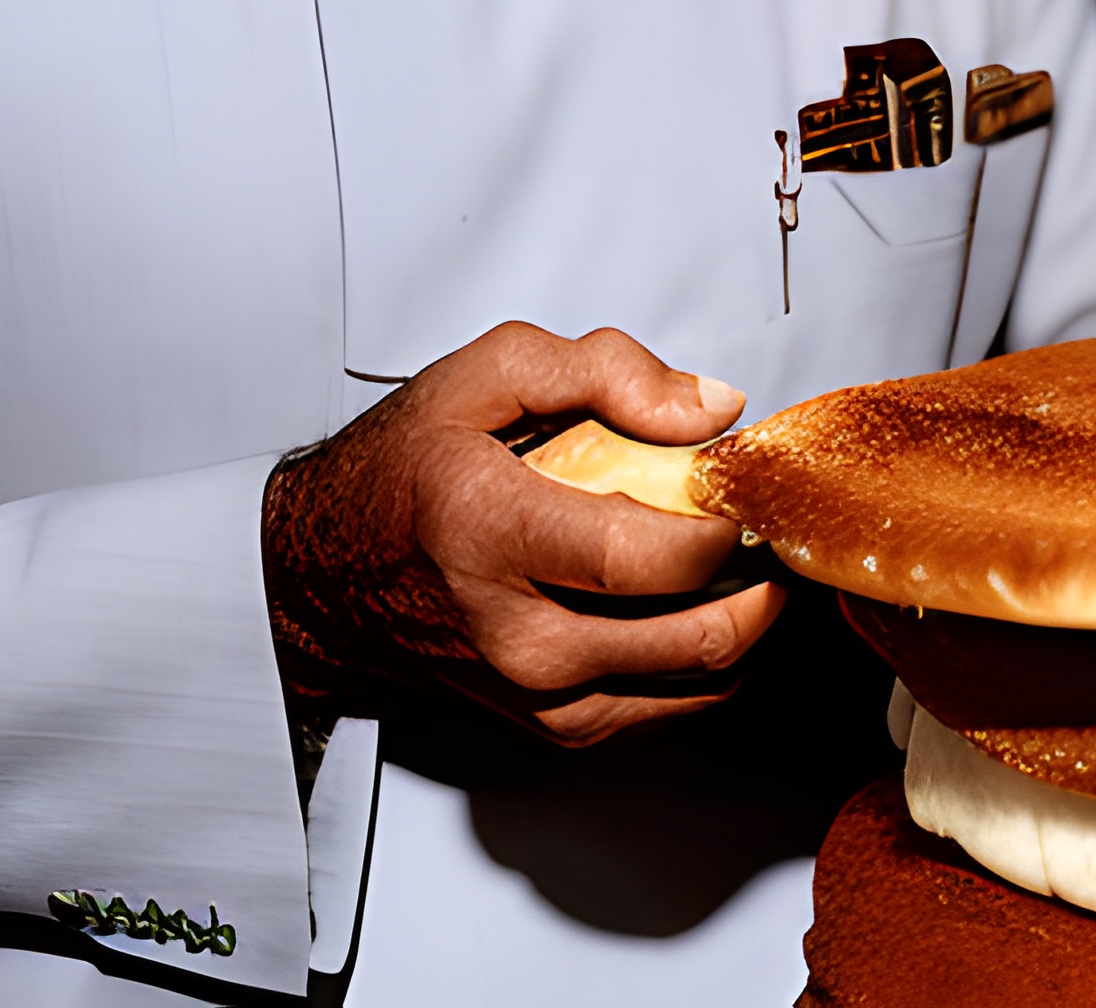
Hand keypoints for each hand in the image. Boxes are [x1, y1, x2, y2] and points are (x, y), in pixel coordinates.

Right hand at [260, 321, 783, 745]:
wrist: (327, 572)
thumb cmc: (406, 470)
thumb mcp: (489, 372)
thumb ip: (606, 369)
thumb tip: (708, 410)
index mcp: (496, 532)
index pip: (652, 557)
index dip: (725, 524)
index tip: (741, 487)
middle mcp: (519, 633)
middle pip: (695, 632)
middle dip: (761, 576)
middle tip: (769, 523)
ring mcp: (538, 693)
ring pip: (698, 680)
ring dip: (749, 621)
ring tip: (750, 560)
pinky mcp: (553, 725)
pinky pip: (669, 707)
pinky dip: (709, 660)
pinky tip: (709, 605)